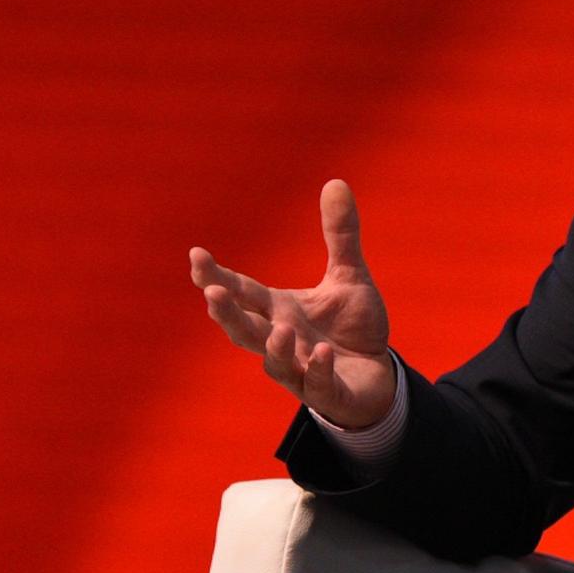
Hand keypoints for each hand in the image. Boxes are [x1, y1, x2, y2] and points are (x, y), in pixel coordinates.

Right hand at [190, 178, 396, 429]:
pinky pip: (318, 384)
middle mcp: (282, 339)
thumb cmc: (353, 326)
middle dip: (227, 314)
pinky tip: (323, 353)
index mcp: (279, 310)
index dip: (216, 276)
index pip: (242, 292)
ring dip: (275, 347)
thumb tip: (335, 181)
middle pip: (243, 329)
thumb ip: (339, 233)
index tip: (196, 255)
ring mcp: (301, 369)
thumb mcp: (349, 274)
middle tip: (212, 294)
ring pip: (275, 362)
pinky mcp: (328, 391)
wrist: (377, 376)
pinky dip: (318, 369)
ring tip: (280, 329)